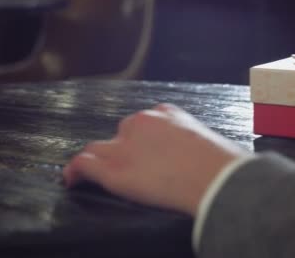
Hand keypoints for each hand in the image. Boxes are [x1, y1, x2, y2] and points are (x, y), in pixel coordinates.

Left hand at [63, 104, 250, 215]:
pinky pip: (85, 164)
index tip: (144, 153)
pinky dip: (75, 171)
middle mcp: (142, 122)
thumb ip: (196, 144)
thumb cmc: (223, 165)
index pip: (144, 124)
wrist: (216, 178)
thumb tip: (202, 159)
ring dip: (96, 159)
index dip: (140, 140)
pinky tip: (71, 180)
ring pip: (99, 148)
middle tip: (132, 171)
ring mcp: (125, 145)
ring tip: (90, 175)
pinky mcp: (114, 169)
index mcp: (167, 114)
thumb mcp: (211, 143)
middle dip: (122, 150)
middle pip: (121, 134)